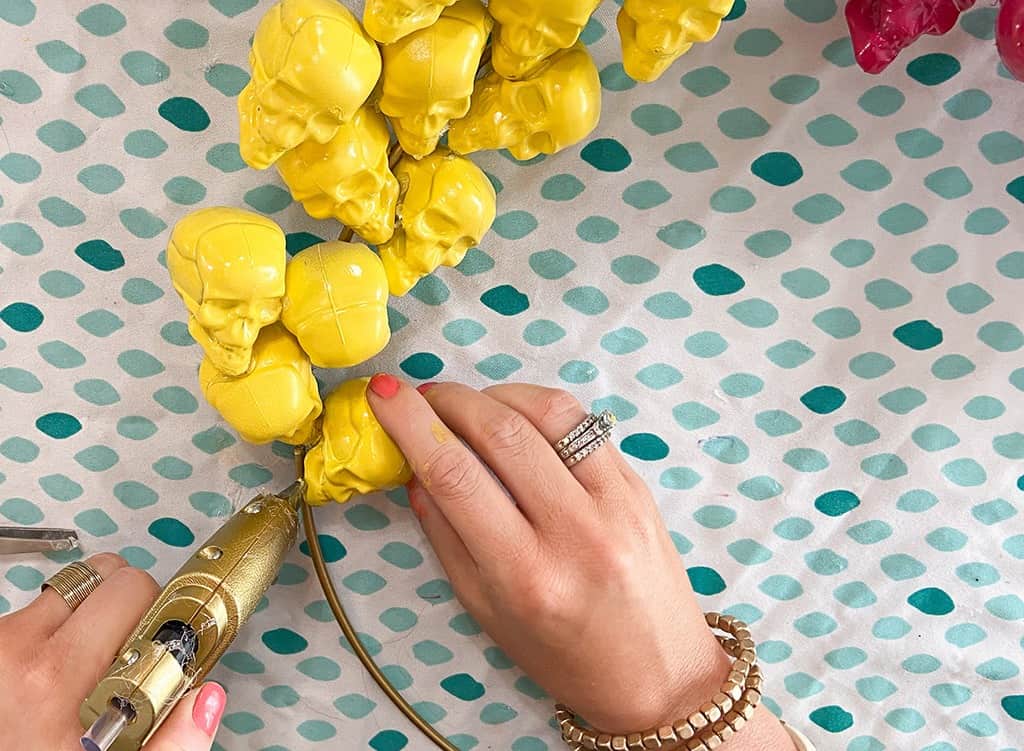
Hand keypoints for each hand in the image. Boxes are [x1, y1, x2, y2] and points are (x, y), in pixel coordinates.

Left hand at [0, 553, 225, 750]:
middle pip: (107, 575)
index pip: (132, 591)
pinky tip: (61, 669)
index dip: (159, 615)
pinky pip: (43, 609)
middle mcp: (21, 650)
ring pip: (75, 587)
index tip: (164, 640)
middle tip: (130, 651)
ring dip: (92, 614)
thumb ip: (169, 743)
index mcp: (56, 679)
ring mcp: (2, 641)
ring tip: (93, 661)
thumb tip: (204, 701)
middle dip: (130, 607)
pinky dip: (61, 628)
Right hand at [367, 377, 794, 748]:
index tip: (383, 393)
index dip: (411, 424)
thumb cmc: (562, 655)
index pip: (456, 476)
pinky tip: (517, 417)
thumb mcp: (486, 611)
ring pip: (548, 413)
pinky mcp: (639, 485)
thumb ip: (446, 535)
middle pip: (501, 432)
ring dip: (496, 394)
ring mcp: (616, 503)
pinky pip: (584, 424)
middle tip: (422, 396)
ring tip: (468, 405)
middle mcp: (575, 533)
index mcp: (527, 576)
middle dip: (450, 400)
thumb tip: (414, 466)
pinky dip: (539, 407)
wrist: (659, 674)